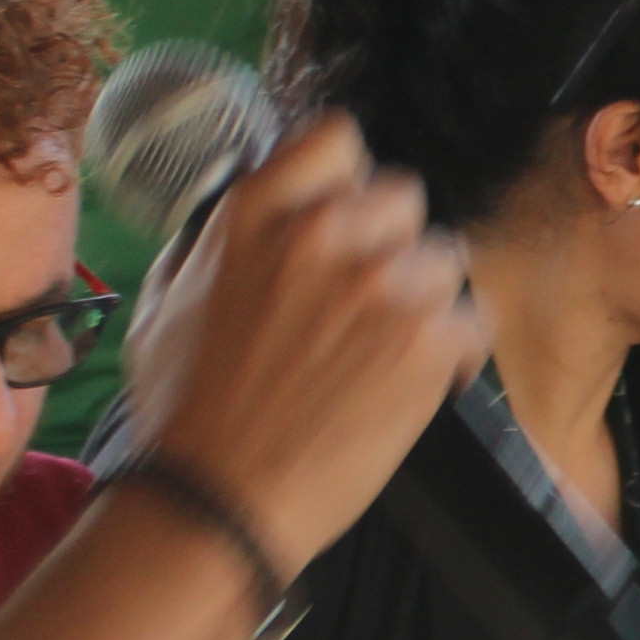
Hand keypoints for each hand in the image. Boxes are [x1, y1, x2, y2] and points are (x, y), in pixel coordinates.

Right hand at [111, 115, 490, 572]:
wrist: (219, 500)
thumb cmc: (185, 411)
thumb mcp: (167, 299)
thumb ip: (220, 239)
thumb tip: (256, 210)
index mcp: (256, 212)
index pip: (338, 139)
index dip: (348, 180)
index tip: (345, 217)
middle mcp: (324, 233)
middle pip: (403, 197)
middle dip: (390, 242)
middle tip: (366, 300)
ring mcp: (382, 285)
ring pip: (443, 258)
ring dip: (424, 297)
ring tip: (386, 350)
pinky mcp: (428, 342)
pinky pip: (471, 319)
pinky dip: (454, 352)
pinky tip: (417, 382)